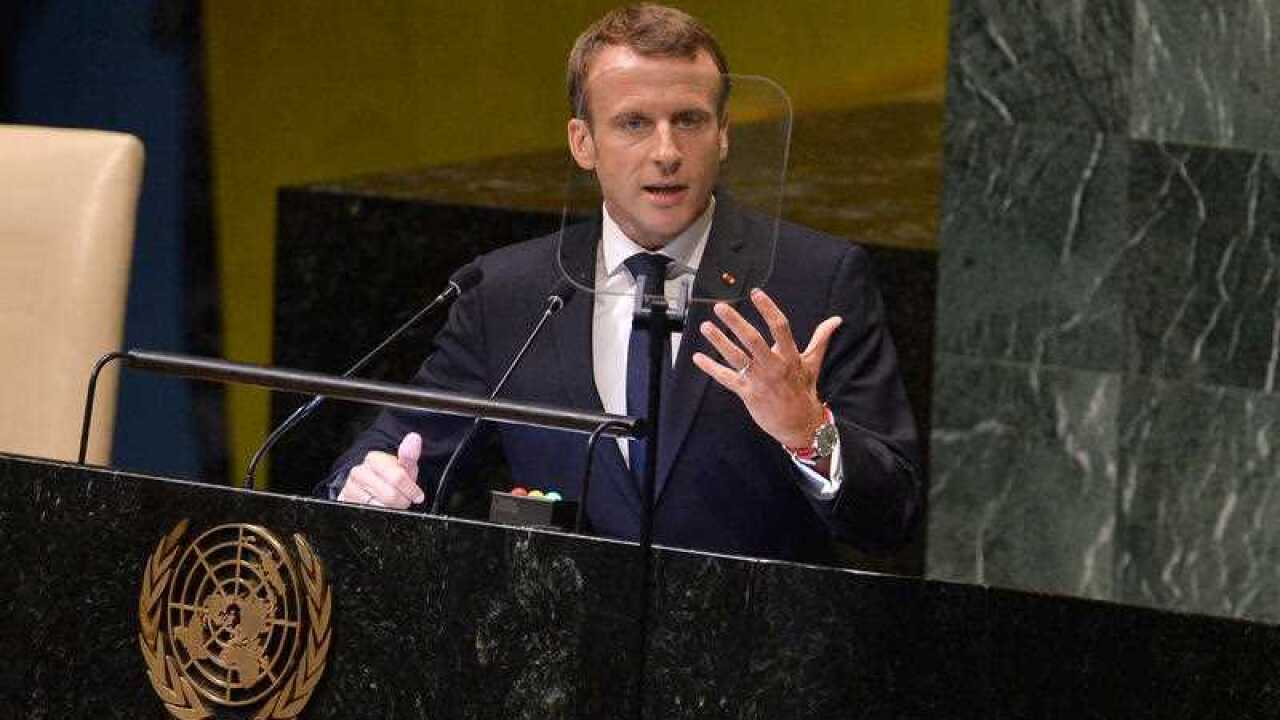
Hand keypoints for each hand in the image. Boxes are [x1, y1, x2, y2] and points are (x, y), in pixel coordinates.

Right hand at [337, 432, 424, 508]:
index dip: (410, 489)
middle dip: (402, 501)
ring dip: (391, 508)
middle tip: (403, 499)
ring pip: (380, 507)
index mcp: (373, 458)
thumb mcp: (404, 467)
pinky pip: (369, 513)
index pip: (397, 477)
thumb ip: (409, 455)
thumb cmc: (392, 477)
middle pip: (390, 495)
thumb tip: (414, 438)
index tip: (417, 495)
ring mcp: (350, 487)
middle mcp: (358, 471)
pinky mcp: (346, 502)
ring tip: (392, 502)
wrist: (370, 487)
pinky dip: (379, 514)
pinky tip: (381, 507)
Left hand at [692, 288, 841, 448]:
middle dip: (736, 323)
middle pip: (753, 340)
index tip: (756, 293)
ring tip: (705, 326)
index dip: (768, 309)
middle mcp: (774, 366)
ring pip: (736, 357)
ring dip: (719, 341)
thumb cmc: (805, 390)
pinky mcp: (748, 393)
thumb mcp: (813, 363)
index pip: (780, 327)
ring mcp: (759, 381)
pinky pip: (726, 378)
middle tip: (720, 307)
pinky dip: (711, 368)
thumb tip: (836, 320)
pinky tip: (697, 357)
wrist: (800, 424)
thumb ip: (821, 338)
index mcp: (790, 356)